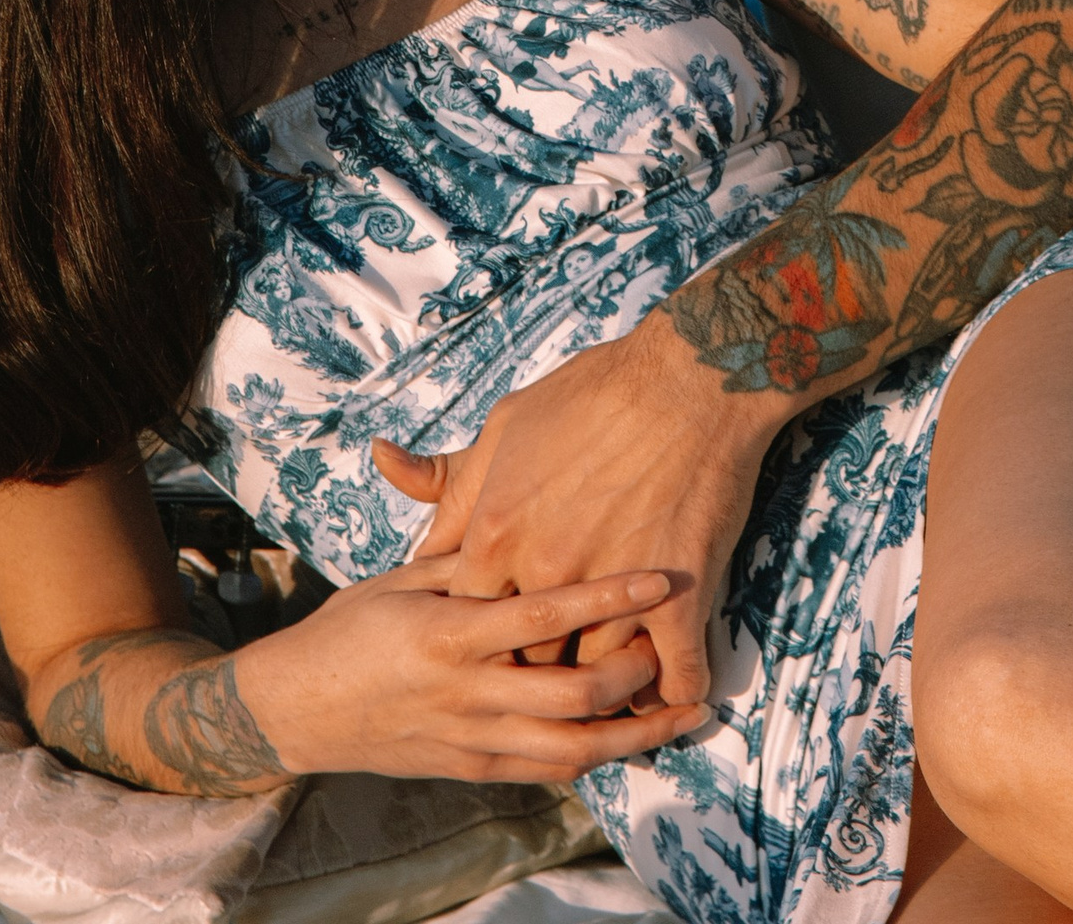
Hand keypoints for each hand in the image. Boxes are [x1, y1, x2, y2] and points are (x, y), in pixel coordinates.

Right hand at [241, 555, 704, 784]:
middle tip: (675, 642)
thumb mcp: (400, 578)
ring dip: (634, 732)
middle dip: (635, 672)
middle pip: (572, 695)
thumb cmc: (350, 629)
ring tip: (683, 711)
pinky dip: (596, 755)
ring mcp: (472, 740)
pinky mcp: (473, 769)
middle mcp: (467, 693)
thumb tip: (517, 515)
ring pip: (571, 749)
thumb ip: (462, 557)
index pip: (546, 614)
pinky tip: (633, 738)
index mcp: (450, 633)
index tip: (661, 574)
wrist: (299, 710)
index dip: (610, 594)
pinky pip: (546, 769)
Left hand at [372, 310, 797, 706]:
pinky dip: (673, 694)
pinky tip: (671, 696)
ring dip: (604, 690)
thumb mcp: (507, 423)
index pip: (467, 616)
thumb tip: (385, 464)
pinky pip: (673, 674)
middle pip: (523, 660)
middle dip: (533, 669)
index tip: (498, 632)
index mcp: (497, 533)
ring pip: (593, 679)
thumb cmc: (594, 393)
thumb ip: (450, 471)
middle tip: (548, 673)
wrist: (688, 377)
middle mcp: (545, 570)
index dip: (482, 629)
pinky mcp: (676, 597)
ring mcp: (610, 590)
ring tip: (608, 696)